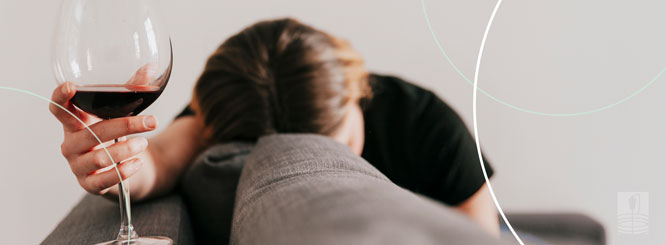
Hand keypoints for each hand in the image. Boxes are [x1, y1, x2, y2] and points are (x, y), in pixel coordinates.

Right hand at [49, 67, 158, 194]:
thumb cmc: (117, 134)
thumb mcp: (122, 111)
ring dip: (126, 149)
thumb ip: (133, 89)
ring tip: (145, 143)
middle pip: (92, 133)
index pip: (59, 109)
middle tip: (151, 121)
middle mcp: (71, 143)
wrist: (126, 167)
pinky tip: (138, 162)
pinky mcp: (89, 184)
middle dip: (125, 126)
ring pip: (100, 157)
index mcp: (75, 122)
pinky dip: (123, 171)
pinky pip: (104, 180)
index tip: (71, 86)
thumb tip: (152, 67)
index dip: (61, 98)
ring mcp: (78, 165)